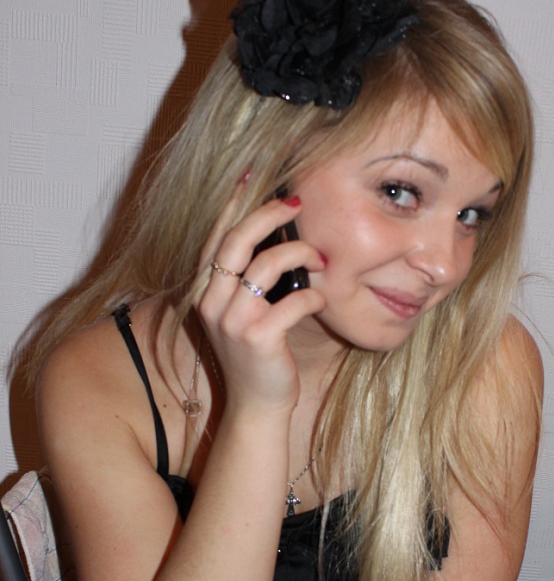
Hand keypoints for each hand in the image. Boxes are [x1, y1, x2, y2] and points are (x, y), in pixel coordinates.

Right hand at [196, 192, 326, 414]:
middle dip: (269, 214)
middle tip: (296, 202)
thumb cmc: (258, 356)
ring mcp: (232, 321)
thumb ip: (248, 279)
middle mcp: (210, 302)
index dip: (234, 203)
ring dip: (301, 254)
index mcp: (205, 291)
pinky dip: (314, 296)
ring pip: (266, 265)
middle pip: (237, 240)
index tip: (252, 174)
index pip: (217, 236)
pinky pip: (293, 301)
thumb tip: (277, 237)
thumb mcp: (243, 313)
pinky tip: (322, 300)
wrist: (257, 406)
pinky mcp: (258, 338)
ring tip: (321, 259)